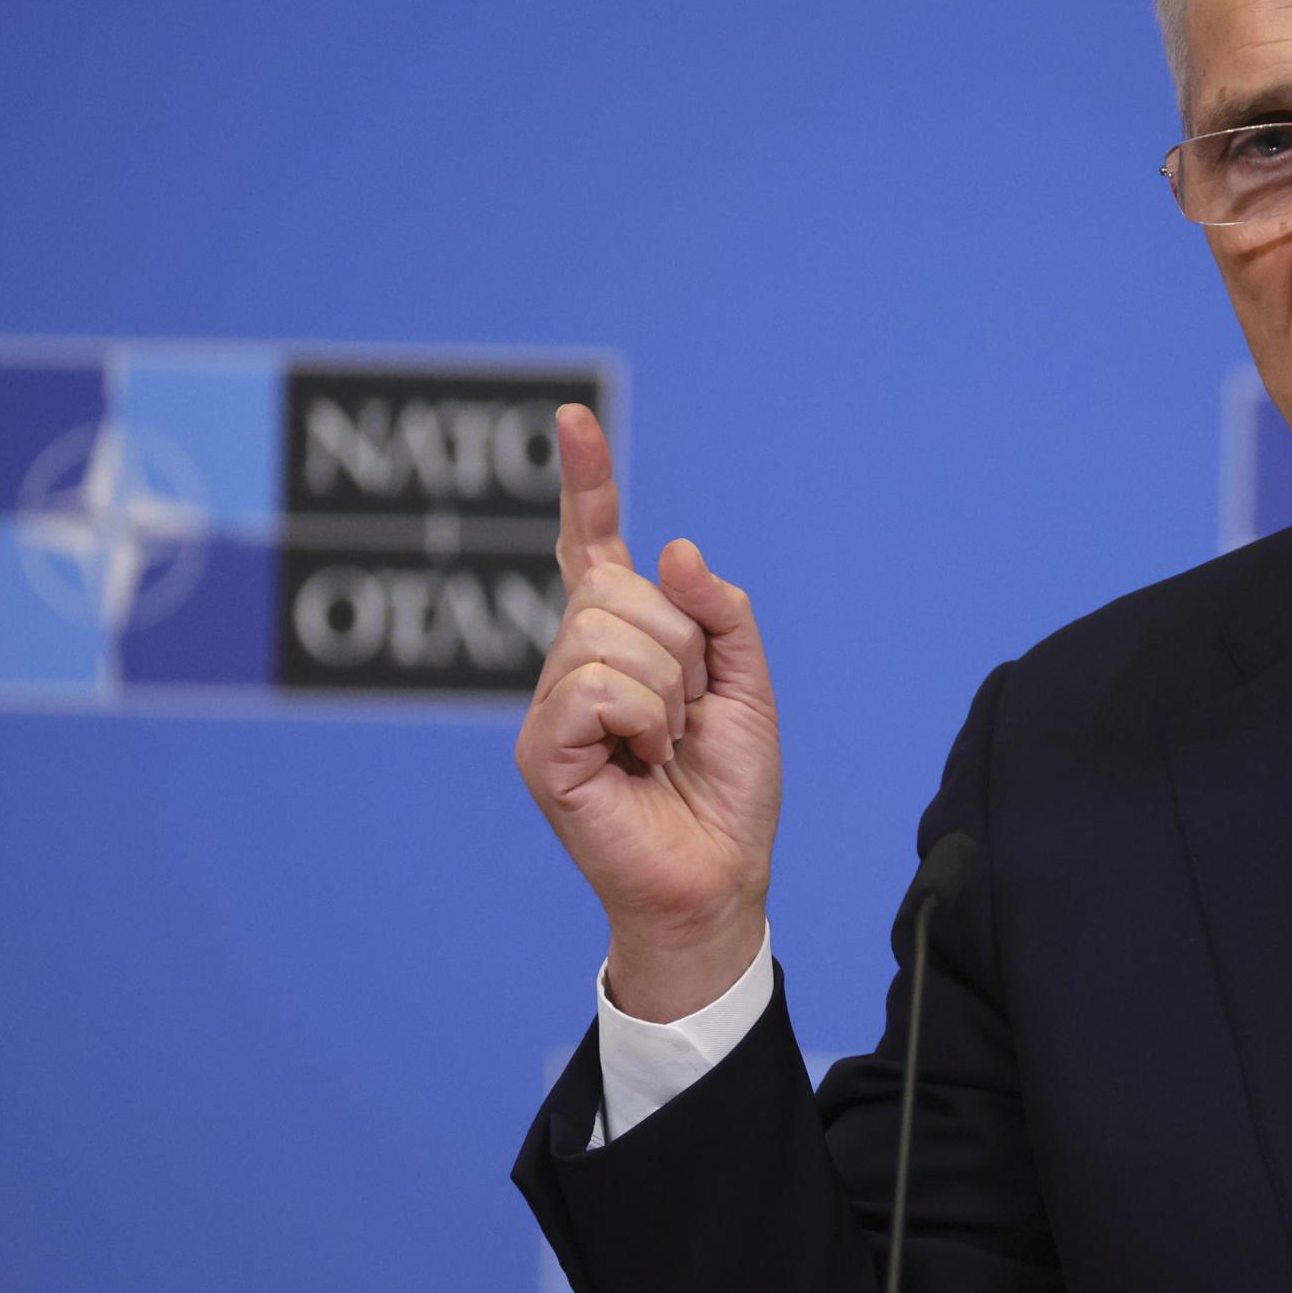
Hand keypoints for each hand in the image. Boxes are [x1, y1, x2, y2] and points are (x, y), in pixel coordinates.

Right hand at [513, 404, 780, 1020]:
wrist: (720, 874)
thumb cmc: (728, 787)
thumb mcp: (748, 684)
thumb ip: (722, 612)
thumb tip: (670, 548)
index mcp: (624, 638)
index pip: (595, 546)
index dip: (588, 482)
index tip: (574, 418)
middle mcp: (576, 661)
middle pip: (617, 588)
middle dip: (682, 644)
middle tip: (689, 711)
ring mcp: (552, 704)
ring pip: (609, 634)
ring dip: (668, 689)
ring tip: (666, 743)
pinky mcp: (543, 750)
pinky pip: (595, 687)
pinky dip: (641, 718)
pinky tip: (642, 758)